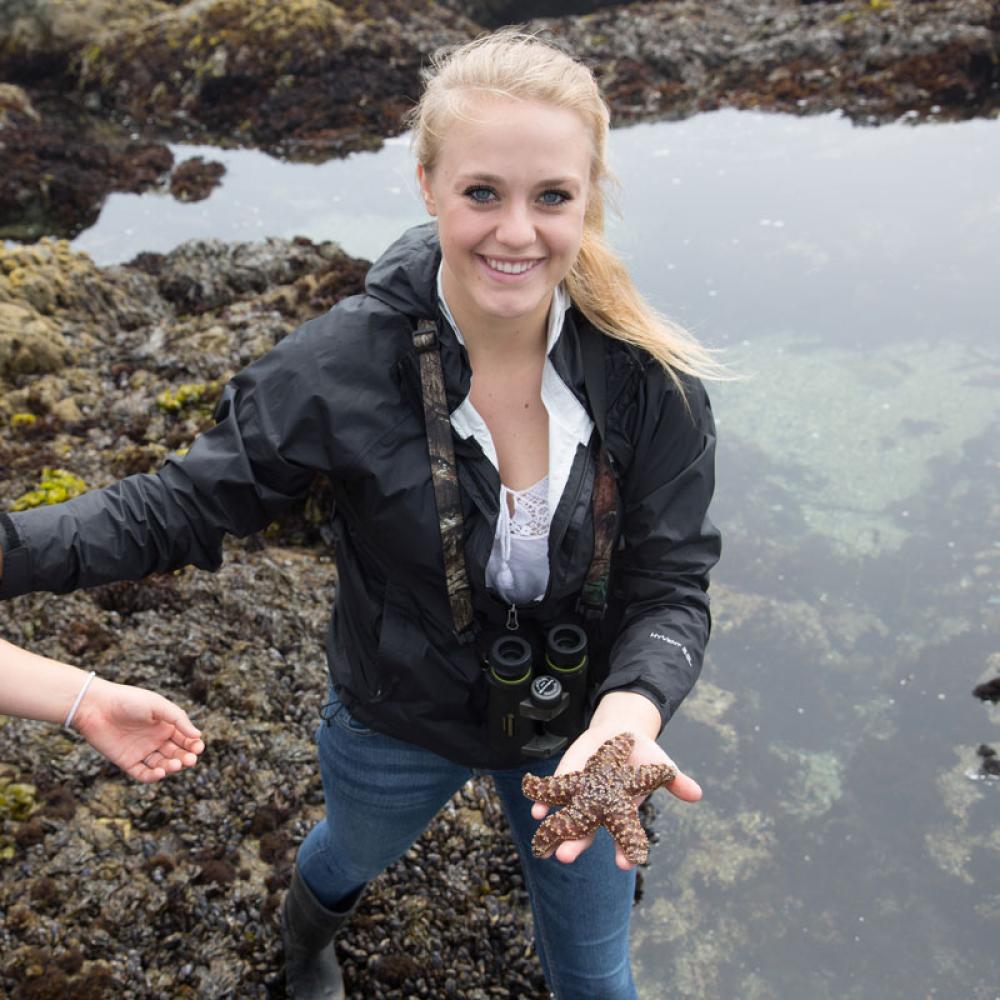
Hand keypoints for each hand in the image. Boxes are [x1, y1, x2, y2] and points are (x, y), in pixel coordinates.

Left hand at [72, 678, 204, 782]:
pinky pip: (143, 773)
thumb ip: (179, 720)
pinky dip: (153, 776)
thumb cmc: (129, 700)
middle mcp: (155, 740)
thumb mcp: (158, 705)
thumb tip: (198, 736)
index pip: (185, 739)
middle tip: (190, 760)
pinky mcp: (127, 762)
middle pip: (176, 754)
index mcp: (165, 725)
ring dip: (172, 767)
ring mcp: (142, 752)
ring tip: (175, 765)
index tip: (199, 748)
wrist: (96, 707)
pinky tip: (161, 772)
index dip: (194, 745)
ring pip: (162, 764)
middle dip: (185, 758)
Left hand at [527, 692, 701, 869]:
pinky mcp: (568, 781)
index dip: (625, 851)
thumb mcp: (661, 767)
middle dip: (576, 846)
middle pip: (587, 834)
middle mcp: (600, 811)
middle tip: (566, 857)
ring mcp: (581, 799)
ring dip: (555, 831)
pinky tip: (537, 812)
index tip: (626, 863)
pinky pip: (554, 795)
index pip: (624, 838)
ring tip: (547, 843)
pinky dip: (543, 803)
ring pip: (566, 820)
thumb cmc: (643, 757)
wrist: (619, 737)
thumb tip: (697, 794)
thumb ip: (675, 781)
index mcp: (624, 813)